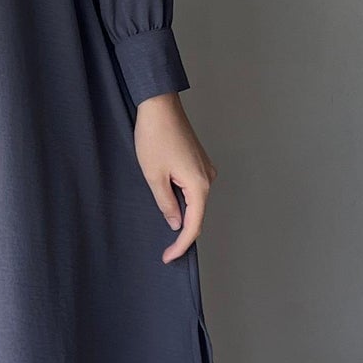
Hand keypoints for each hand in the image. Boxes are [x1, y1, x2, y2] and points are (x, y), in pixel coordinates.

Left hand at [133, 92, 216, 262]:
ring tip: (163, 226)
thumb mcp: (154, 176)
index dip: (181, 245)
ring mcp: (205, 168)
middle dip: (182, 233)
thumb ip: (166, 204)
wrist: (158, 105)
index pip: (193, 225)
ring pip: (195, 201)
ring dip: (181, 214)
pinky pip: (192, 188)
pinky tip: (168, 202)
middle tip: (165, 250)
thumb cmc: (154, 137)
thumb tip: (176, 223)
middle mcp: (208, 178)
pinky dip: (182, 199)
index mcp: (199, 185)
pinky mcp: (198, 161)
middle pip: (197, 214)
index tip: (168, 257)